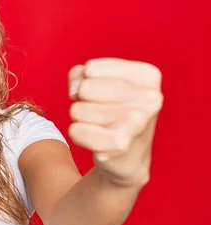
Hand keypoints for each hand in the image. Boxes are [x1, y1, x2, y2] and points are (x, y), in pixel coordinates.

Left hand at [67, 58, 163, 185]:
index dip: (86, 81)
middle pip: (84, 88)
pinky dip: (78, 135)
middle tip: (100, 112)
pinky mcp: (120, 144)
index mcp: (148, 76)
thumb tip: (75, 90)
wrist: (129, 156)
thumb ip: (79, 74)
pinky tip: (97, 141)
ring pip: (77, 110)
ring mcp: (137, 121)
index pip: (91, 69)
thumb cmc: (111, 110)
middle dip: (82, 101)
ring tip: (100, 126)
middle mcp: (149, 98)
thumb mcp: (98, 81)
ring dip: (80, 119)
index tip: (103, 94)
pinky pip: (76, 131)